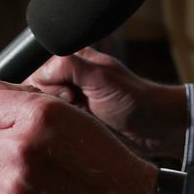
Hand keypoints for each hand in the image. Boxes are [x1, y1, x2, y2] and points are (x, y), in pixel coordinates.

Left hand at [0, 76, 157, 193]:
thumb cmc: (107, 165)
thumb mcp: (74, 118)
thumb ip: (24, 99)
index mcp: (37, 116)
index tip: (11, 128)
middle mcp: (21, 149)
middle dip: (1, 151)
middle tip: (36, 161)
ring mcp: (14, 190)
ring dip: (12, 184)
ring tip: (49, 189)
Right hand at [26, 48, 188, 162]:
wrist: (157, 128)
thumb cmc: (135, 100)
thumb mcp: (101, 77)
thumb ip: (68, 66)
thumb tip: (38, 71)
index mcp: (72, 61)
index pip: (37, 76)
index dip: (49, 90)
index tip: (70, 96)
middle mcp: (69, 80)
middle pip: (38, 97)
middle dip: (55, 108)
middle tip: (81, 109)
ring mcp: (72, 103)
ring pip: (45, 116)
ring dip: (61, 122)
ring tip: (85, 120)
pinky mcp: (77, 122)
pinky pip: (56, 129)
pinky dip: (64, 132)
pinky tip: (82, 131)